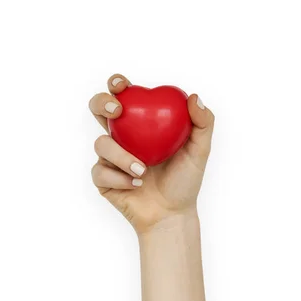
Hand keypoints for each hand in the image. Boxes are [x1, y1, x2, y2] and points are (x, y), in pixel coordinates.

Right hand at [89, 74, 214, 233]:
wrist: (171, 215)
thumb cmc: (185, 182)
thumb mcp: (200, 151)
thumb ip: (203, 123)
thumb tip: (193, 97)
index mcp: (140, 123)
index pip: (124, 96)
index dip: (117, 85)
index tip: (123, 87)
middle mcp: (121, 136)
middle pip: (98, 109)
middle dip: (101, 103)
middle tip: (116, 112)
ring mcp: (109, 157)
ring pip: (101, 144)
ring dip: (121, 156)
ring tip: (142, 170)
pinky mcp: (102, 179)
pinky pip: (101, 172)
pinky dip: (119, 178)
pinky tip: (136, 185)